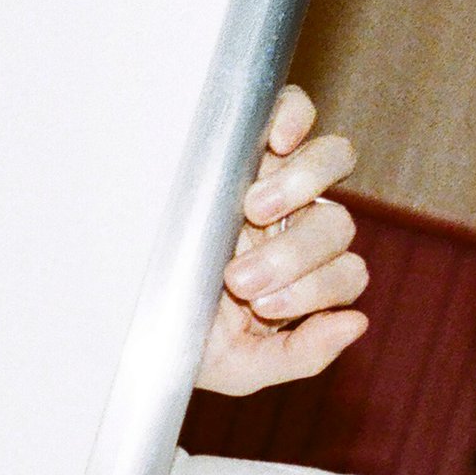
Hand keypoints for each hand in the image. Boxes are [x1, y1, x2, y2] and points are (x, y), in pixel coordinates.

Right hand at [196, 86, 368, 395]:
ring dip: (300, 187)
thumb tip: (357, 322)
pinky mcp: (249, 139)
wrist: (118, 297)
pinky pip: (295, 110)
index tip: (259, 306)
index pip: (347, 274)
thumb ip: (303, 354)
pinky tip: (276, 143)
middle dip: (294, 257)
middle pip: (336, 226)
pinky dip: (295, 117)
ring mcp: (277, 177)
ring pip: (329, 164)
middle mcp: (298, 227)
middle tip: (240, 277)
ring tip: (253, 209)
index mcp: (304, 278)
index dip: (316, 288)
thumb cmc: (179, 331)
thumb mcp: (238, 365)